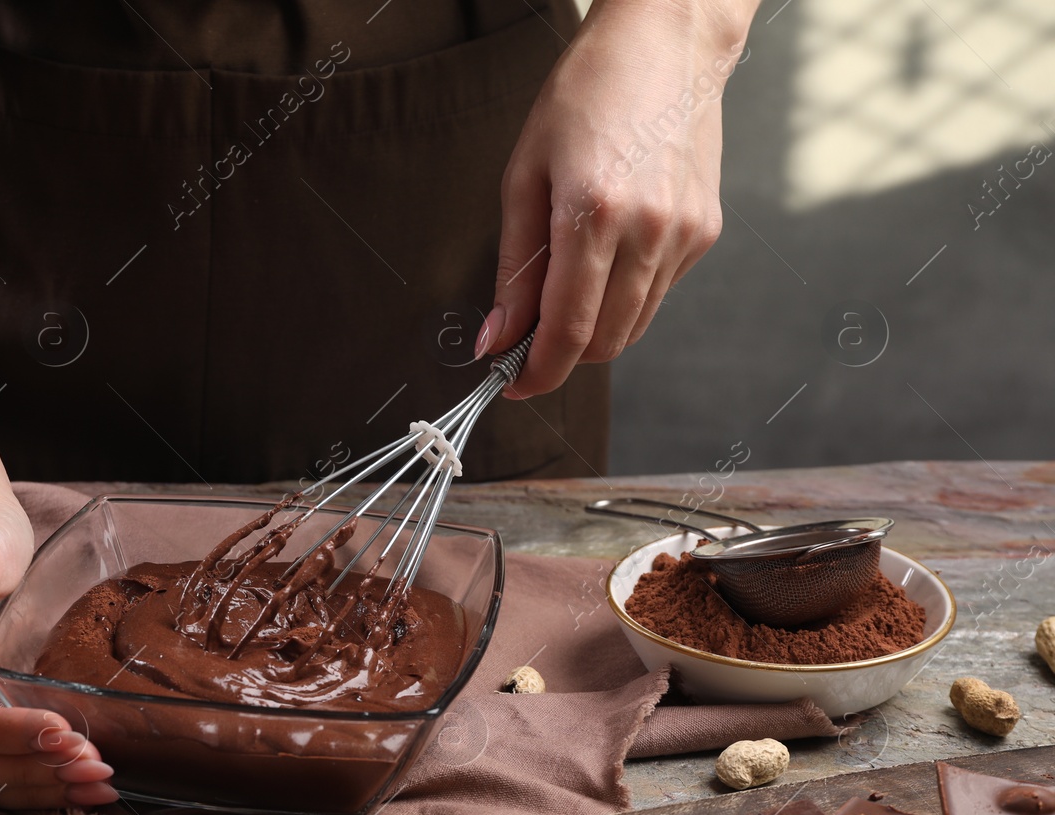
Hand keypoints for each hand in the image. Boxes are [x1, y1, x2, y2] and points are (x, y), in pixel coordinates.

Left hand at [476, 0, 754, 396]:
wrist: (663, 43)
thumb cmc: (584, 96)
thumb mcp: (524, 176)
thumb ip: (514, 268)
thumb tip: (497, 339)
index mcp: (594, 214)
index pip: (568, 330)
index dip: (536, 371)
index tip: (511, 384)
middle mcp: (649, 230)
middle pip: (604, 341)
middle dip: (561, 356)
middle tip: (525, 341)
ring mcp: (684, 234)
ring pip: (633, 325)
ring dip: (593, 330)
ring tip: (562, 291)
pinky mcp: (704, 232)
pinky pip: (657, 293)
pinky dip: (623, 296)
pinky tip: (606, 254)